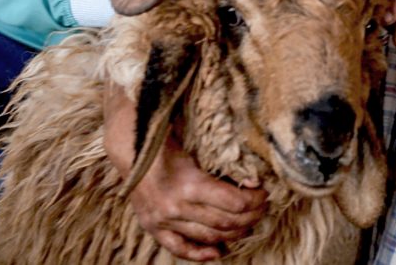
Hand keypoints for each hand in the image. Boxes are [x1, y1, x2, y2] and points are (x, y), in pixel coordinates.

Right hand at [103, 85, 267, 260]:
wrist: (131, 149)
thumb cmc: (169, 142)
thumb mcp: (198, 147)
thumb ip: (223, 162)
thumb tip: (254, 178)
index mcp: (190, 184)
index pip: (235, 203)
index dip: (255, 200)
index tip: (265, 192)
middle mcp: (176, 207)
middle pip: (226, 222)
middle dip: (250, 216)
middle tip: (262, 207)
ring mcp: (163, 221)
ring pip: (208, 237)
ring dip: (233, 233)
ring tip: (248, 224)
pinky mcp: (154, 227)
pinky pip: (179, 248)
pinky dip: (199, 254)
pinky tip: (217, 252)